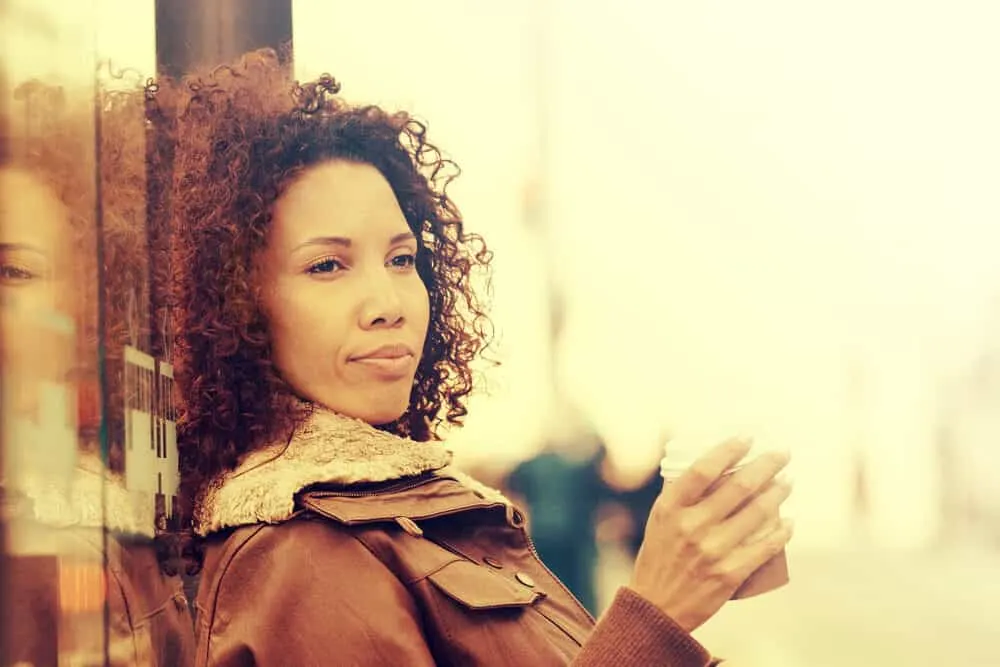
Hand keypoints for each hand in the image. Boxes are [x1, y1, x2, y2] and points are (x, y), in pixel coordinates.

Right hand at [627, 437, 793, 631]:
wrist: (656, 608)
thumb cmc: (659, 558)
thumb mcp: (659, 520)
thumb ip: (681, 495)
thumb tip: (709, 464)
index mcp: (670, 508)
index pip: (702, 469)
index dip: (728, 450)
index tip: (747, 438)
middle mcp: (691, 526)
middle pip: (738, 487)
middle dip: (766, 466)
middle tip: (783, 454)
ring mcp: (712, 551)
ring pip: (756, 514)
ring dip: (777, 494)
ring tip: (787, 482)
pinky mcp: (729, 574)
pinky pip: (763, 548)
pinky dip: (781, 532)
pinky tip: (789, 522)